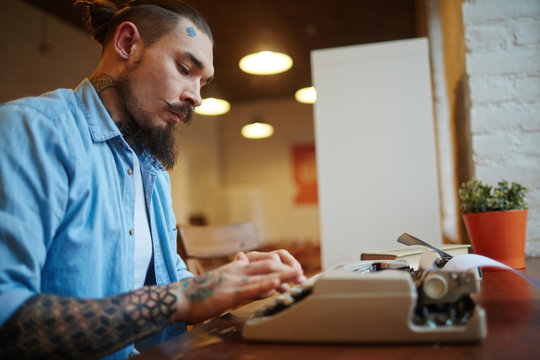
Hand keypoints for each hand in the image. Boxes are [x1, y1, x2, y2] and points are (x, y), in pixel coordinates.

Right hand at [173, 254, 302, 323]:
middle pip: (269, 264)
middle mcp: (238, 269)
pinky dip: (265, 285)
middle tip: (303, 278)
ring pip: (264, 274)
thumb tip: (243, 258)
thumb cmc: (201, 291)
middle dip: (288, 271)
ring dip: (283, 276)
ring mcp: (235, 280)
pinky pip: (250, 288)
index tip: (296, 273)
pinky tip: (276, 284)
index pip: (265, 261)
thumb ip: (235, 269)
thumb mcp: (222, 277)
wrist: (181, 297)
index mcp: (237, 266)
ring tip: (299, 276)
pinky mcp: (229, 292)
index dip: (283, 266)